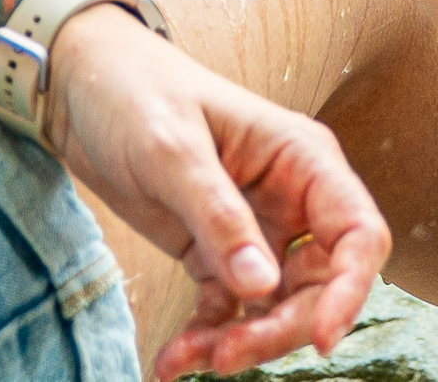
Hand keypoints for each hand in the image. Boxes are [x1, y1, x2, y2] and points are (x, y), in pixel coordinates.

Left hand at [45, 6, 388, 378]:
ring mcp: (255, 229)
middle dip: (281, 329)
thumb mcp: (173, 150)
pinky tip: (172, 361)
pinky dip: (205, 339)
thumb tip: (263, 288)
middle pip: (320, 285)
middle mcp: (290, 198)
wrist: (80, 83)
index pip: (357, 234)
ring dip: (241, 342)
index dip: (351, 291)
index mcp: (302, 159)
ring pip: (274, 307)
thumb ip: (219, 217)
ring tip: (186, 359)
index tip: (321, 340)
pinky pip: (227, 310)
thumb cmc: (133, 92)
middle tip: (227, 357)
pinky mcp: (215, 253)